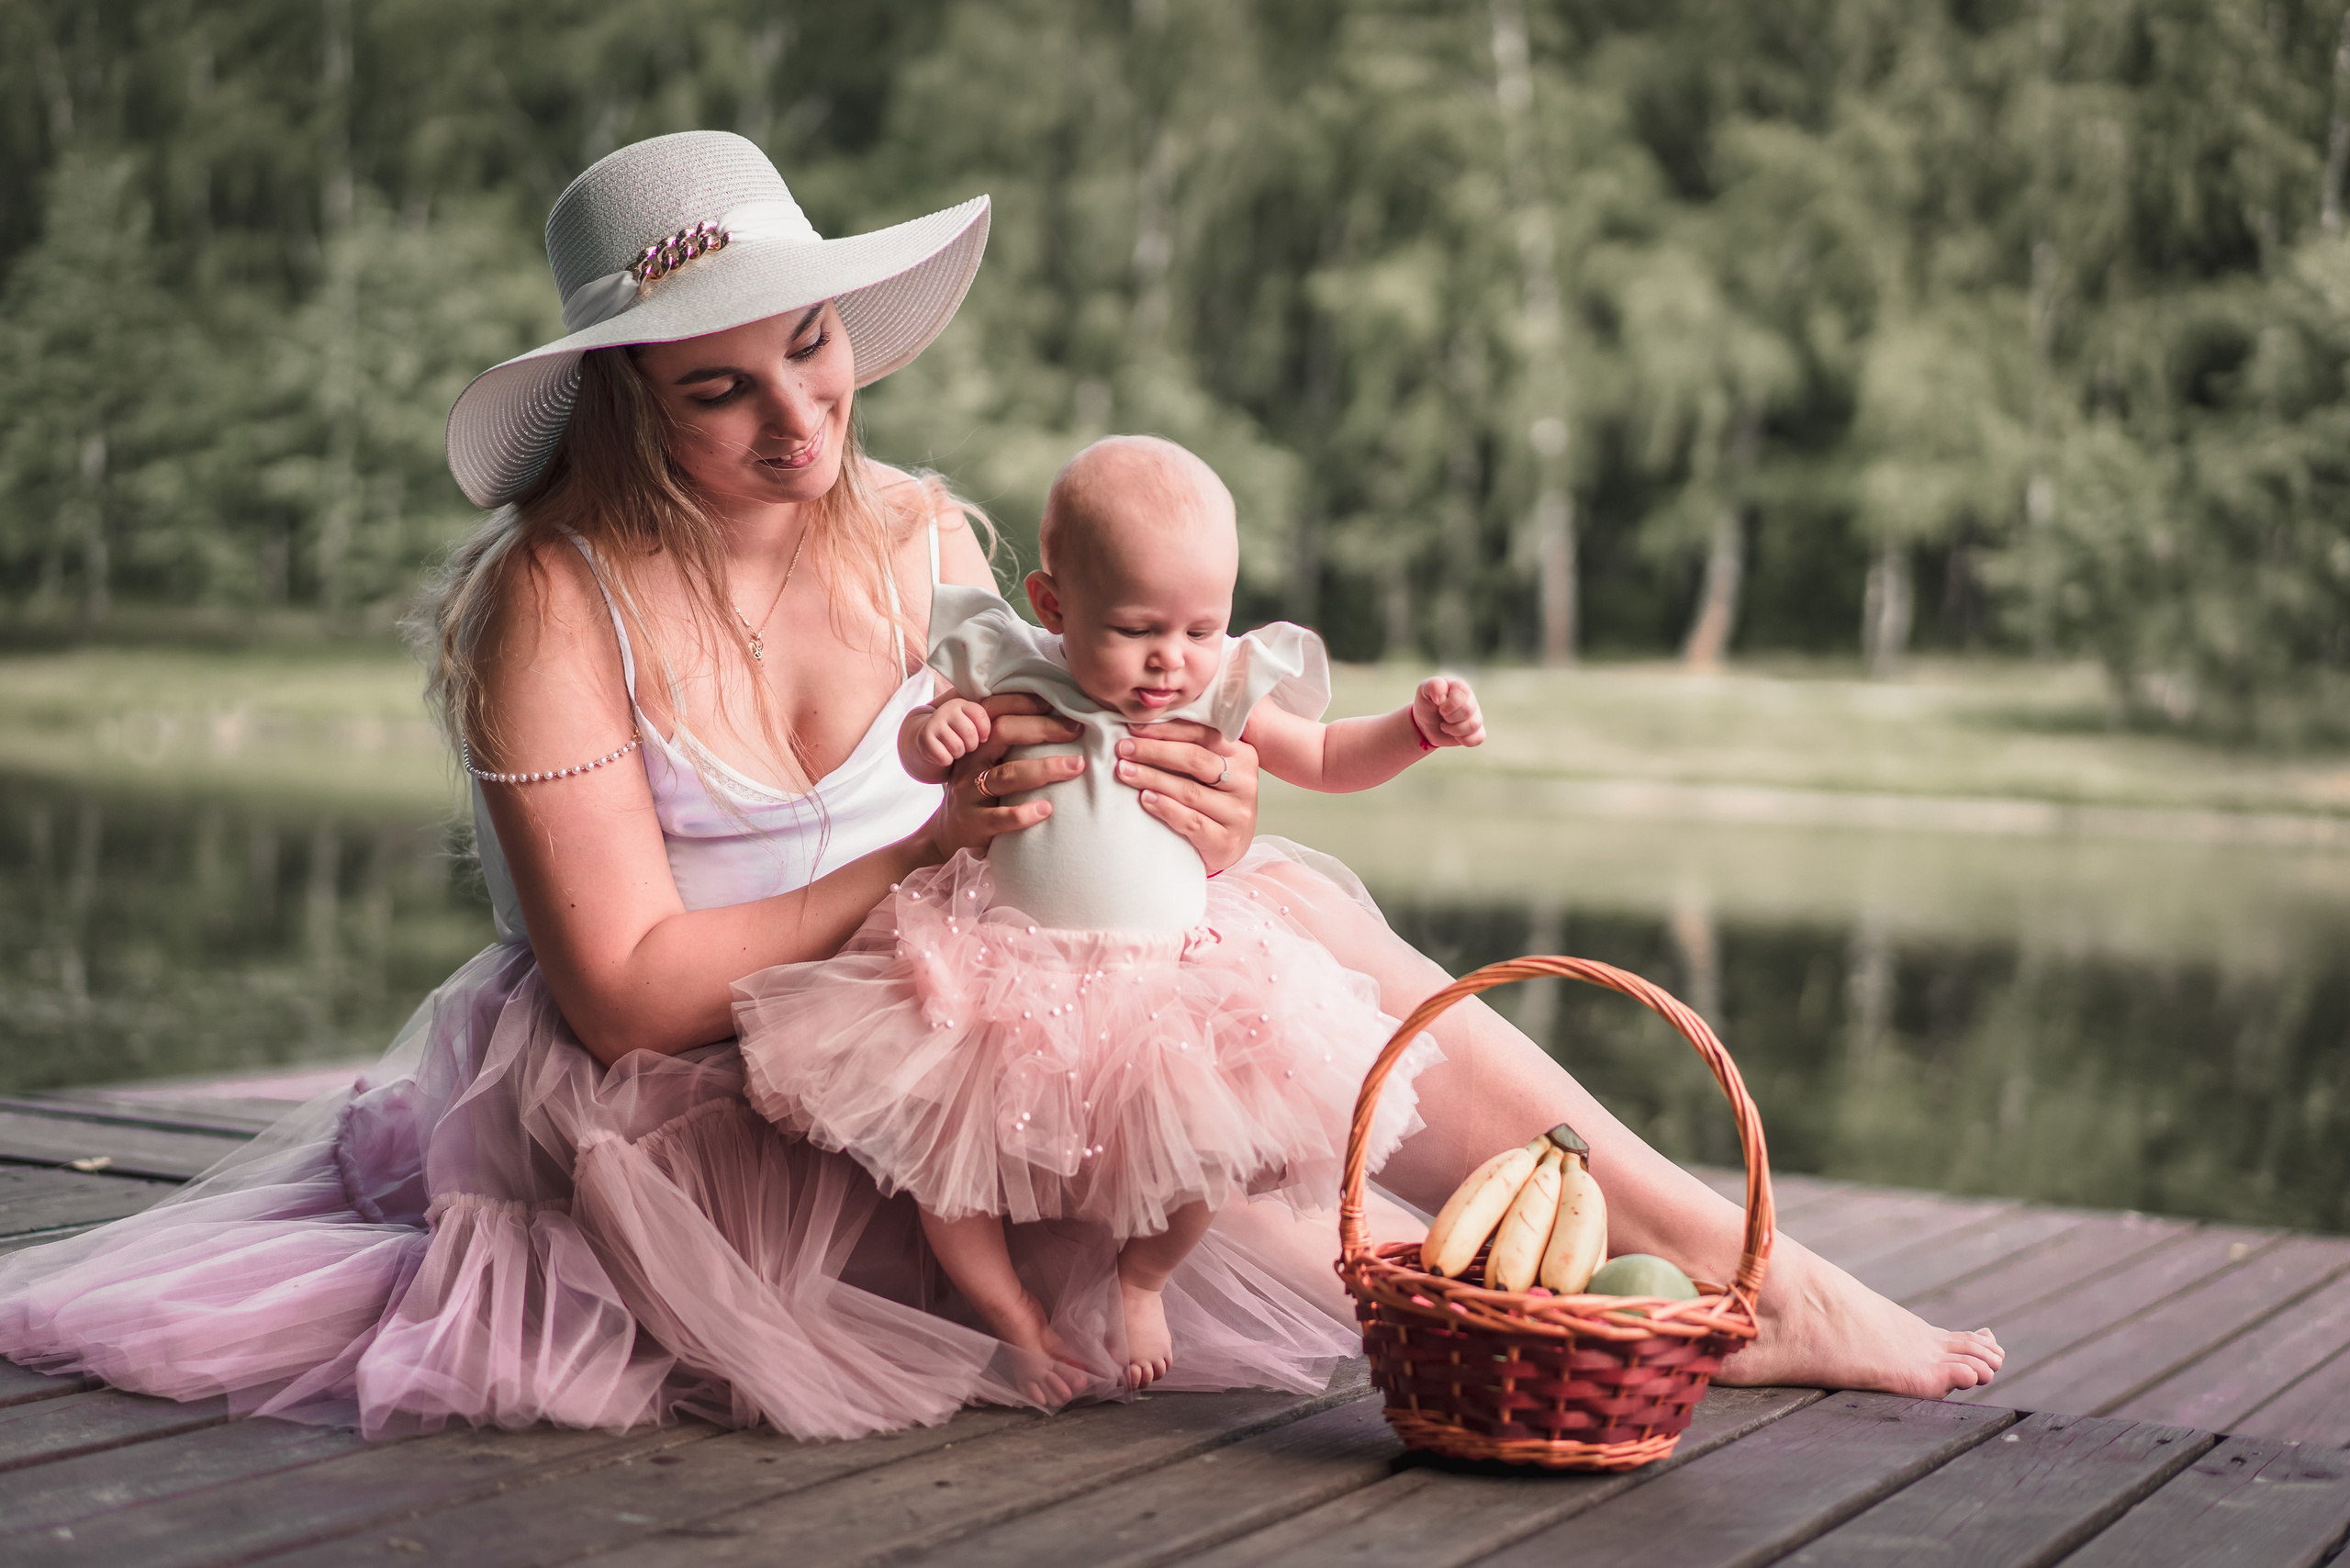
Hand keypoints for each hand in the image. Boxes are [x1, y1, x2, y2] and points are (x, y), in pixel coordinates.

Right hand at [915, 696, 991, 771]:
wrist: (925, 740)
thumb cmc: (957, 734)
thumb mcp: (971, 722)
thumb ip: (989, 719)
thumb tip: (1013, 720)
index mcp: (962, 703)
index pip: (981, 715)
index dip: (984, 732)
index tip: (982, 737)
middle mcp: (947, 709)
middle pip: (970, 733)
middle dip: (971, 745)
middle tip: (966, 744)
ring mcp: (934, 722)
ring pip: (958, 747)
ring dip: (958, 753)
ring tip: (955, 749)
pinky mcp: (924, 738)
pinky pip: (945, 757)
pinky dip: (946, 760)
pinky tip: (944, 754)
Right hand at [928, 693, 1083, 860]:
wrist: (949, 834)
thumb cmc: (982, 792)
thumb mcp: (988, 763)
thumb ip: (1012, 744)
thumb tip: (1063, 722)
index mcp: (976, 742)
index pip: (994, 711)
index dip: (1022, 703)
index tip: (1055, 703)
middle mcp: (970, 762)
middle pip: (1002, 734)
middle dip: (1042, 728)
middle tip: (1075, 730)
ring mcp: (969, 792)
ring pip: (1007, 775)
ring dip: (1045, 769)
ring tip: (1076, 766)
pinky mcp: (974, 822)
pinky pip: (999, 816)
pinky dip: (1023, 813)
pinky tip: (1046, 809)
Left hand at [1116, 719, 1259, 874]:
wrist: (1227, 845)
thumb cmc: (1213, 800)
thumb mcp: (1211, 770)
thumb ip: (1191, 747)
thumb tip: (1144, 725)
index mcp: (1243, 755)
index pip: (1203, 734)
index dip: (1166, 729)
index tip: (1133, 728)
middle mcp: (1245, 781)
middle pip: (1195, 759)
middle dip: (1154, 751)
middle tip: (1123, 749)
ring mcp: (1238, 812)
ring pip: (1190, 790)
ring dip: (1152, 779)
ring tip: (1125, 772)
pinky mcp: (1226, 840)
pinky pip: (1192, 821)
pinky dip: (1166, 808)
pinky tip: (1145, 799)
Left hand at [1412, 676, 1484, 748]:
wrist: (1425, 723)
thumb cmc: (1427, 703)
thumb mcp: (1424, 690)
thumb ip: (1433, 686)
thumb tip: (1441, 697)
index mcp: (1459, 687)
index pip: (1463, 692)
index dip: (1450, 703)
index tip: (1438, 705)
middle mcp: (1470, 700)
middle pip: (1468, 710)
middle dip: (1449, 717)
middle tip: (1441, 716)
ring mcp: (1475, 716)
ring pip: (1473, 725)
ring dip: (1454, 730)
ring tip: (1444, 725)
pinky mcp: (1475, 731)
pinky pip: (1479, 737)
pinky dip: (1465, 740)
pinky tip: (1455, 736)